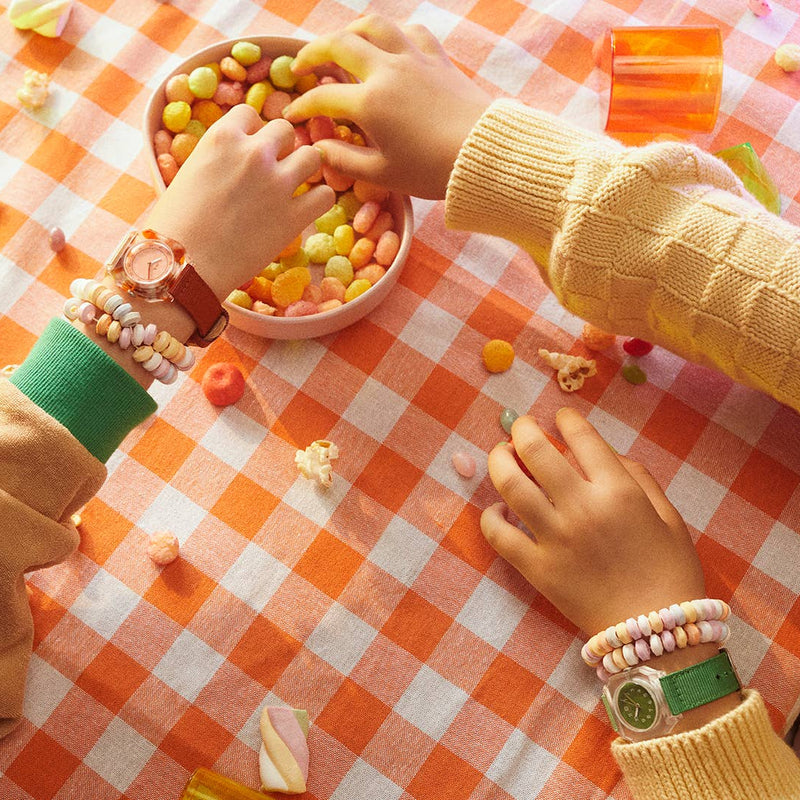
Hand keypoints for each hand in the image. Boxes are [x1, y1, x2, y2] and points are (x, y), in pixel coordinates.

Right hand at [77, 106, 334, 387]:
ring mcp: (278, 184)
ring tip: (292, 188)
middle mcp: (254, 153)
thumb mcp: (189, 174)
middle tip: (271, 172)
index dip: (252, 133)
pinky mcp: (294, 216)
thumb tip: (233, 162)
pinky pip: (325, 195)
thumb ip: (217, 159)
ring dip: (305, 170)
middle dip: (280, 149)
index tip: (248, 153)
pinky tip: (305, 210)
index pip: (250, 115)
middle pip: (285, 131)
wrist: (181, 266)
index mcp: (222, 137)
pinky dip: (318, 201)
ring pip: (312, 156)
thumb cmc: (174, 226)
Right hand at [284, 15, 491, 198]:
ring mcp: (414, 59)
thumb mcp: (383, 175)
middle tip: (301, 65)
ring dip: (350, 29)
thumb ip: (345, 161)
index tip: (291, 115)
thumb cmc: (431, 171)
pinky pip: (412, 33)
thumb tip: (318, 151)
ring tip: (341, 43)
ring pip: (375, 25)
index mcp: (370, 103)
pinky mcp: (438, 59)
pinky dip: (395, 34)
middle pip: (339, 44)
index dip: (302, 106)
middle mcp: (388, 71)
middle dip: (313, 52)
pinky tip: (391, 46)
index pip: (323, 97)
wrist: (484, 155)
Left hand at [481, 408, 704, 634]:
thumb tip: (604, 453)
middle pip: (535, 450)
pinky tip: (497, 508)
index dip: (565, 419)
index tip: (559, 418)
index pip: (580, 437)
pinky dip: (490, 515)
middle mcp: (582, 508)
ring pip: (510, 485)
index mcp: (619, 491)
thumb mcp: (668, 516)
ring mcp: (555, 538)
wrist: (658, 637)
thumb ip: (638, 477)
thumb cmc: (670, 572)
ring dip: (499, 461)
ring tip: (501, 455)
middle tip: (520, 426)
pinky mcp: (536, 569)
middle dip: (522, 429)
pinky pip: (499, 534)